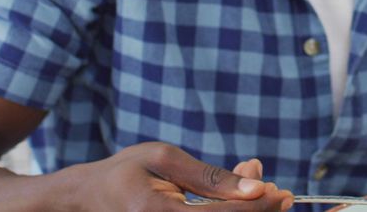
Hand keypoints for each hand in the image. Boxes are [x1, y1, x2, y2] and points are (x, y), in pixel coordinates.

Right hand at [64, 142, 293, 210]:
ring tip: (249, 186)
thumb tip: (255, 187)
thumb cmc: (123, 173)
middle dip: (256, 211)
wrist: (84, 200)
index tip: (282, 193)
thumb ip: (210, 177)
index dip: (259, 207)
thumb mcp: (163, 160)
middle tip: (274, 189)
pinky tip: (232, 200)